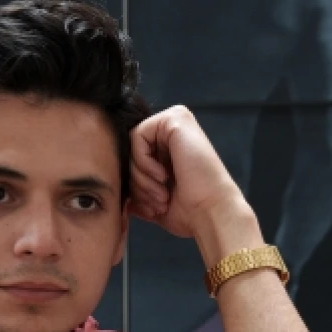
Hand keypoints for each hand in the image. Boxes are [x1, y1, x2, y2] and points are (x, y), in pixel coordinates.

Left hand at [128, 106, 246, 239]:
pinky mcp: (174, 119)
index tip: (152, 206)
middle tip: (157, 200)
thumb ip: (137, 193)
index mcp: (172, 145)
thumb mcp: (155, 201)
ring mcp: (175, 120)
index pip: (132, 157)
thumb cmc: (190, 211)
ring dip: (140, 176)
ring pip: (131, 145)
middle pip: (129, 151)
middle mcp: (174, 129)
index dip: (136, 185)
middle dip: (137, 182)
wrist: (211, 213)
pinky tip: (163, 177)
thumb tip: (120, 197)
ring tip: (161, 193)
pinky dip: (143, 163)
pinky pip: (136, 137)